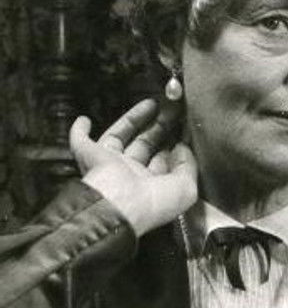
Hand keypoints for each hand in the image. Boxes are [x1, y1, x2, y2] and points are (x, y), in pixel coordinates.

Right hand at [69, 99, 197, 235]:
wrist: (119, 204)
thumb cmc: (151, 204)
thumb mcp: (185, 188)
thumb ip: (188, 166)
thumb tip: (183, 148)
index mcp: (151, 188)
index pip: (164, 162)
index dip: (174, 146)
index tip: (184, 129)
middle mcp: (129, 177)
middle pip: (144, 146)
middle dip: (159, 127)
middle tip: (171, 111)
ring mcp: (109, 166)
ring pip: (120, 137)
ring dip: (134, 119)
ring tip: (152, 103)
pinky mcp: (91, 156)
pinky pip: (80, 141)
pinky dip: (79, 131)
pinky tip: (84, 120)